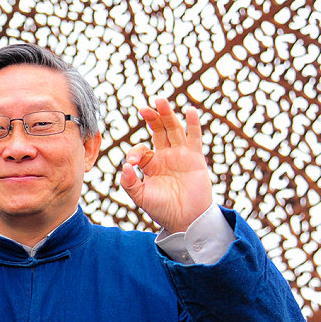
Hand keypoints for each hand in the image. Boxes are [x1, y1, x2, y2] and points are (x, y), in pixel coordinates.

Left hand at [119, 98, 214, 232]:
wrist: (185, 220)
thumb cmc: (162, 209)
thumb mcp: (141, 196)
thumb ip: (130, 182)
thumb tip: (125, 167)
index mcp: (151, 164)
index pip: (142, 149)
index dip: (135, 152)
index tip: (133, 162)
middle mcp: (166, 156)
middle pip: (159, 131)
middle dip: (152, 118)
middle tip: (144, 106)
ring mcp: (181, 155)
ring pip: (174, 130)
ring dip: (168, 115)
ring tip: (161, 101)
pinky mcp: (195, 158)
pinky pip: (194, 138)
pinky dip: (193, 124)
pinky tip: (190, 111)